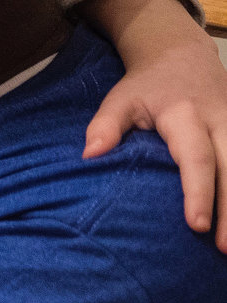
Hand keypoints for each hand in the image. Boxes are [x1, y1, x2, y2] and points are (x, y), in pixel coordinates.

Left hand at [83, 22, 226, 252]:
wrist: (182, 55)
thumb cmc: (146, 85)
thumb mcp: (120, 98)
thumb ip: (105, 125)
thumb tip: (89, 155)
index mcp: (186, 115)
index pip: (195, 158)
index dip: (197, 191)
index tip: (195, 225)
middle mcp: (220, 121)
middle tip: (223, 248)